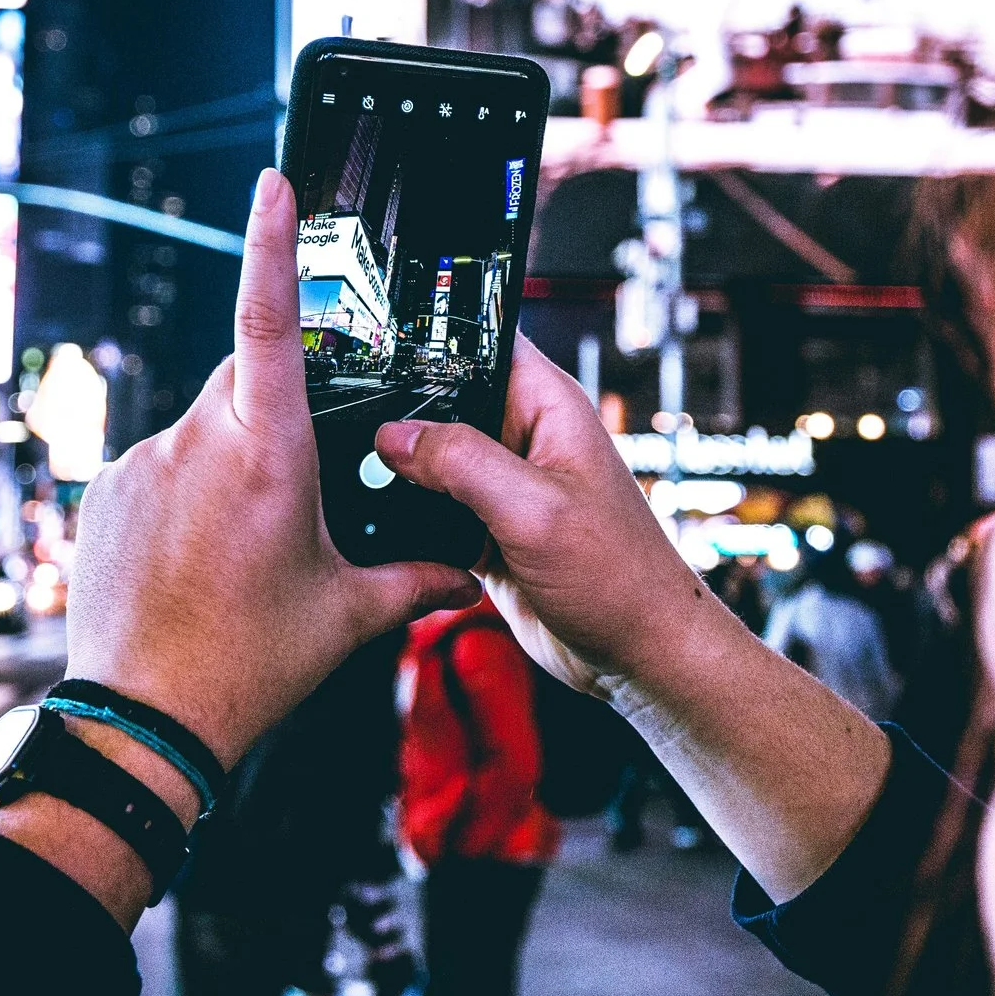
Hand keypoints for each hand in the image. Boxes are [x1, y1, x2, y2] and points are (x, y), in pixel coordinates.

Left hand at [63, 169, 479, 767]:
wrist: (143, 721)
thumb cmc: (250, 665)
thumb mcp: (349, 617)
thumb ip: (418, 577)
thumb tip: (470, 568)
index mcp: (267, 453)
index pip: (271, 320)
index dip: (273, 242)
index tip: (274, 181)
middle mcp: (196, 440)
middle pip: (245, 378)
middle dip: (278, 409)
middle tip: (300, 487)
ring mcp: (140, 462)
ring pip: (200, 428)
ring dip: (227, 464)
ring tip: (240, 553)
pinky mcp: (104, 491)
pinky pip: (156, 465)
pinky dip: (183, 495)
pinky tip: (194, 562)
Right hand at [373, 337, 717, 703]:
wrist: (636, 654)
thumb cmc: (620, 578)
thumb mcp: (534, 510)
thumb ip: (463, 463)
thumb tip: (395, 436)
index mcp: (548, 407)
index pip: (483, 344)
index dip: (435, 341)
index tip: (378, 354)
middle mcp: (524, 438)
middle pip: (444, 400)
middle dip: (403, 416)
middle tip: (358, 436)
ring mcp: (503, 485)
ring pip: (432, 458)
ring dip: (403, 473)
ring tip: (366, 483)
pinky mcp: (488, 529)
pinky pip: (434, 509)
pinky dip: (412, 518)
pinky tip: (387, 527)